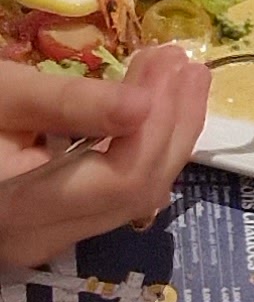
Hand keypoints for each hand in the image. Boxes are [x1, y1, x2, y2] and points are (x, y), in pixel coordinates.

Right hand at [0, 48, 209, 269]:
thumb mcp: (2, 95)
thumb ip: (70, 103)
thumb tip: (144, 104)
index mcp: (19, 212)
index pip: (121, 178)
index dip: (160, 121)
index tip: (173, 61)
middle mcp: (39, 241)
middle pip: (138, 192)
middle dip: (174, 124)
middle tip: (186, 62)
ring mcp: (48, 240)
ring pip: (134, 197)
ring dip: (164, 135)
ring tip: (177, 75)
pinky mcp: (52, 227)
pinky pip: (113, 194)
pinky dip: (139, 149)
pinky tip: (150, 108)